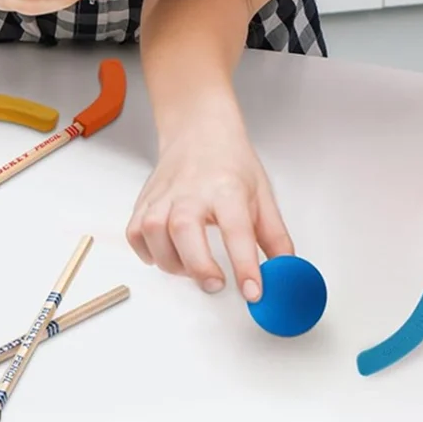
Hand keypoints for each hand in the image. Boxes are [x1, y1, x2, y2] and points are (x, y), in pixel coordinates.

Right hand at [127, 106, 292, 298]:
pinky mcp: (144, 200)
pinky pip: (135, 233)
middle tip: (216, 284)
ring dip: (171, 261)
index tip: (253, 292)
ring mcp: (164, 194)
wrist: (198, 129)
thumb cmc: (230, 162)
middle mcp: (191, 190)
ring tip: (193, 268)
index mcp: (227, 188)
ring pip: (152, 231)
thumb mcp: (262, 195)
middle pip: (183, 229)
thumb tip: (287, 275)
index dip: (245, 265)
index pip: (237, 229)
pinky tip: (167, 254)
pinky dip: (146, 251)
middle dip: (198, 265)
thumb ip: (275, 238)